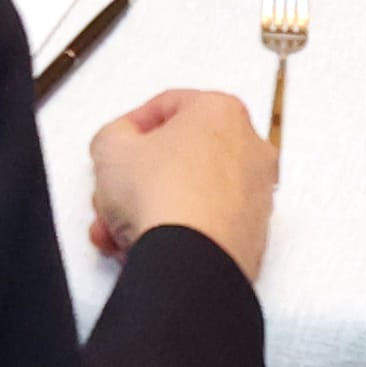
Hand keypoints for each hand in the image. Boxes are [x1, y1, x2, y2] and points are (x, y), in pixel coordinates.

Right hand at [85, 84, 274, 277]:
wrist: (189, 260)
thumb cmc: (165, 198)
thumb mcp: (109, 148)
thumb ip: (113, 135)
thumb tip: (117, 145)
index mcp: (222, 111)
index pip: (168, 105)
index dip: (131, 127)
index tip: (117, 144)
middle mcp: (250, 149)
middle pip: (181, 154)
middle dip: (139, 175)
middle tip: (116, 189)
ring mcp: (255, 194)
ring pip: (189, 192)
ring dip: (150, 207)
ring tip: (119, 226)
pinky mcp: (252, 235)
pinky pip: (204, 223)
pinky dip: (176, 231)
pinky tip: (143, 244)